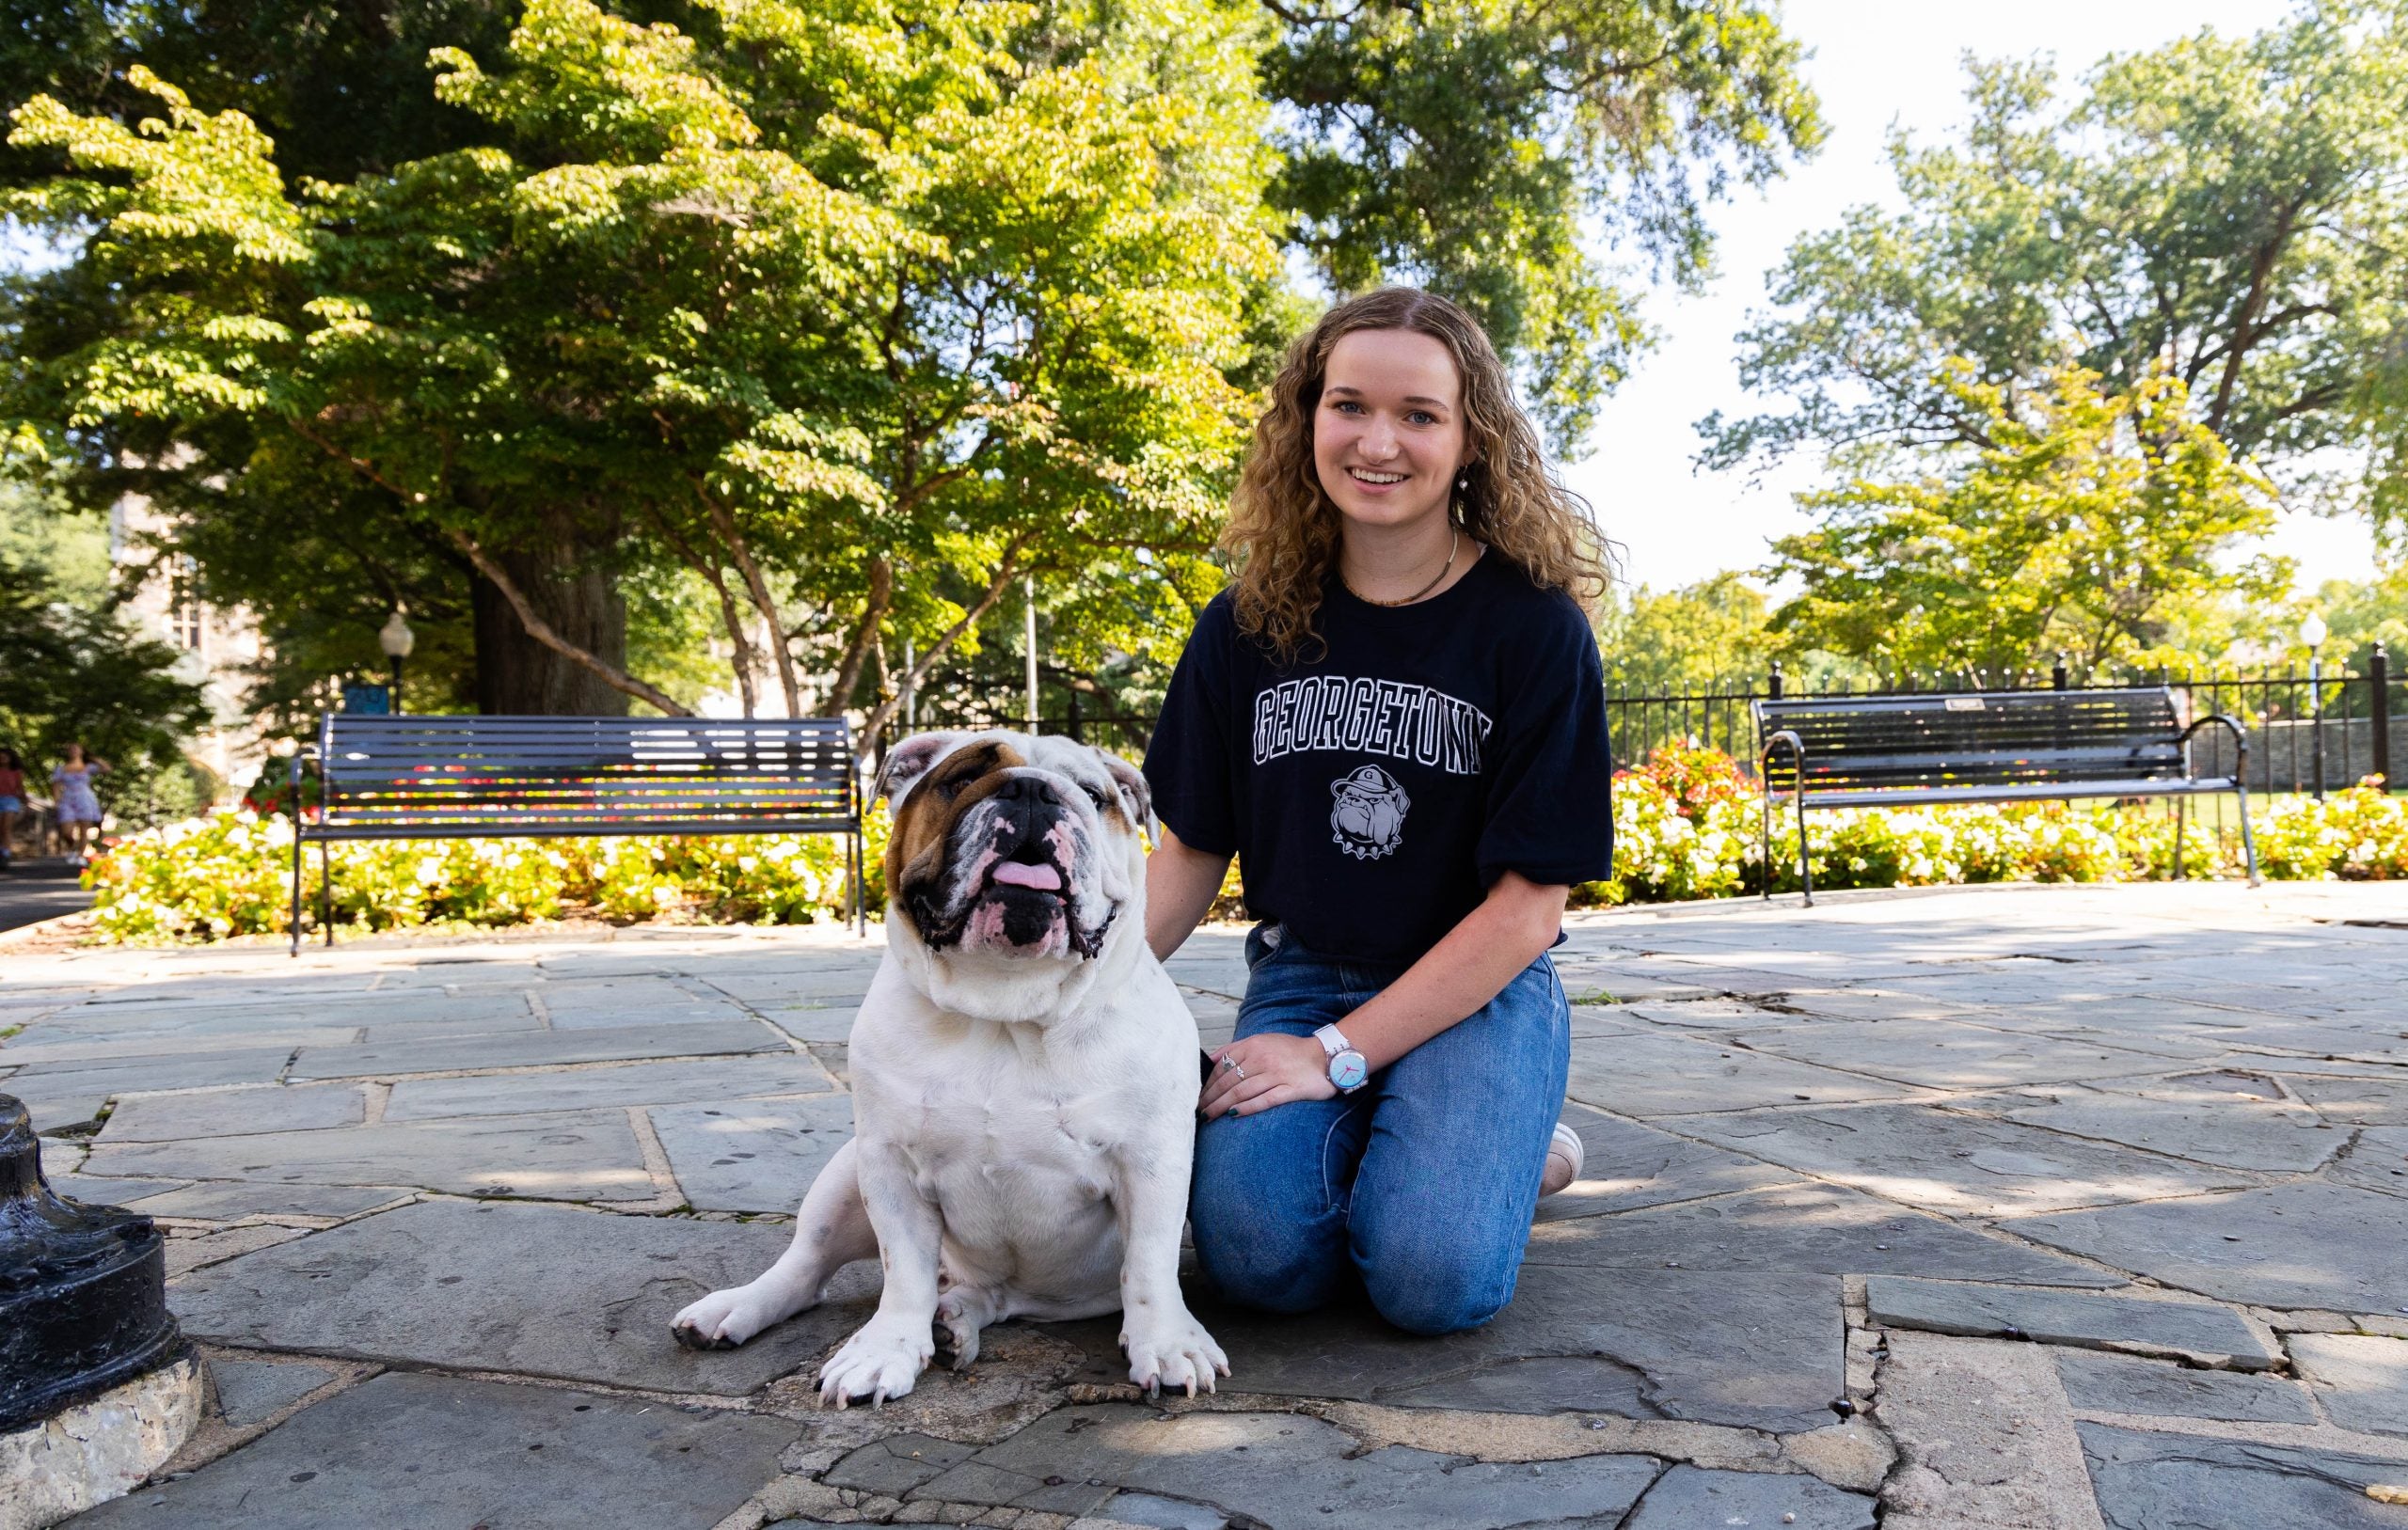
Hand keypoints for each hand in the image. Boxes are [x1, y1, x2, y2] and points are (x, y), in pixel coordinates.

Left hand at [1199, 1033, 1336, 1119]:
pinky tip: (1233, 1115)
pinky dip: (1247, 1108)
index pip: (1222, 1066)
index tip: (1197, 1095)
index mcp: (1253, 1045)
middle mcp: (1263, 1058)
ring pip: (1241, 1092)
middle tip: (1198, 1110)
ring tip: (1208, 1116)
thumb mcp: (1263, 1040)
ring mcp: (1277, 1074)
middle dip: (1210, 1097)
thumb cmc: (1291, 1051)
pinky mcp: (1290, 1089)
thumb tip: (1210, 1060)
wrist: (1326, 1057)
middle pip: (1228, 1081)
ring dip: (1221, 1105)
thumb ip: (1237, 1049)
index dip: (1207, 1083)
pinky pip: (1264, 1100)